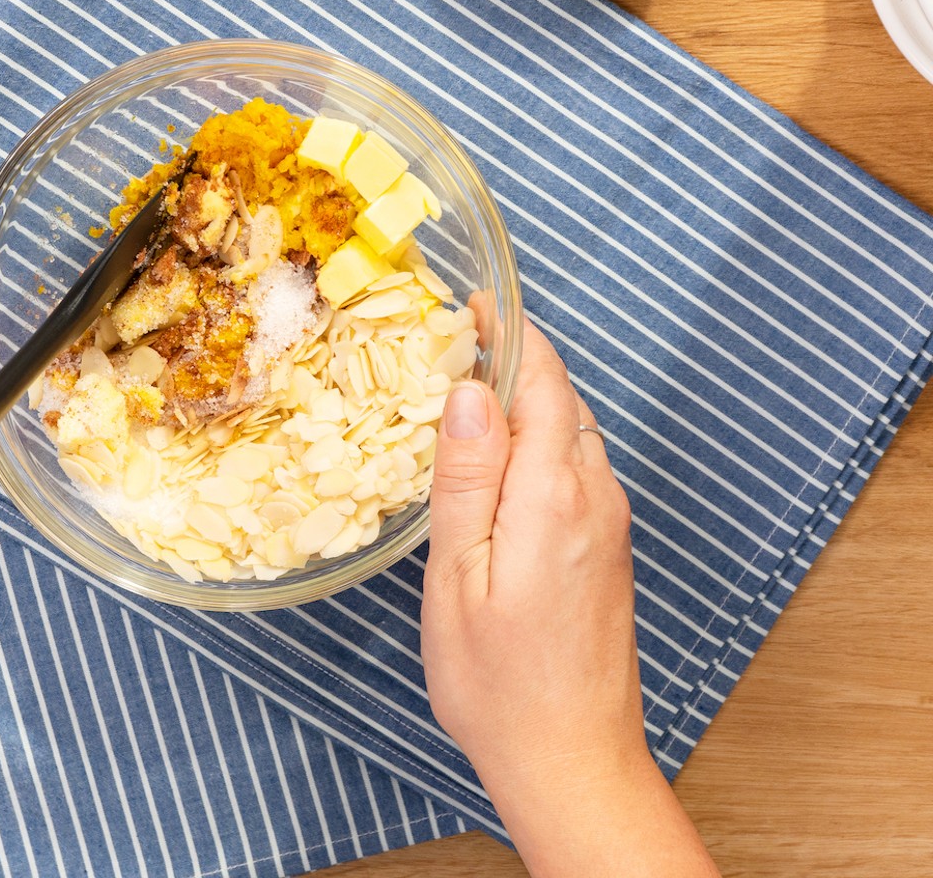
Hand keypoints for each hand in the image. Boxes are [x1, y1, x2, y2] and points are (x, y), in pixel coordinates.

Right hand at [422, 321, 719, 875]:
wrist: (572, 759)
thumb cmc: (501, 684)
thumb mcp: (459, 577)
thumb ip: (466, 478)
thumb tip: (468, 392)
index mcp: (555, 496)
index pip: (543, 381)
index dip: (510, 332)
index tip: (474, 301)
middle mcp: (596, 498)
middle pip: (561, 398)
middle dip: (513, 359)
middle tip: (452, 341)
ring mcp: (610, 523)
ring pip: (570, 430)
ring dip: (524, 400)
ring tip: (463, 392)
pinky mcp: (608, 546)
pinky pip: (575, 466)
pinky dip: (537, 440)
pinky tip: (495, 460)